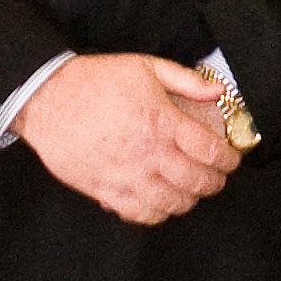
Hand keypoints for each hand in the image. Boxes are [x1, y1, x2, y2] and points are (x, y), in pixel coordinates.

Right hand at [18, 53, 235, 225]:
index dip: (228, 159)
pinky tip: (162, 203)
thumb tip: (216, 93)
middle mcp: (149, 153)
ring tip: (191, 191)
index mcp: (163, 122)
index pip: (210, 151)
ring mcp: (128, 176)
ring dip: (189, 199)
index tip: (231, 160)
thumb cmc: (96, 81)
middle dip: (214, 182)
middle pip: (197, 181)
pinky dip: (158, 214)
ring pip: (173, 202)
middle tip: (216, 178)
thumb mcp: (146, 66)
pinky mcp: (106, 191)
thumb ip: (186, 80)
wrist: (48, 98)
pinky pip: (141, 214)